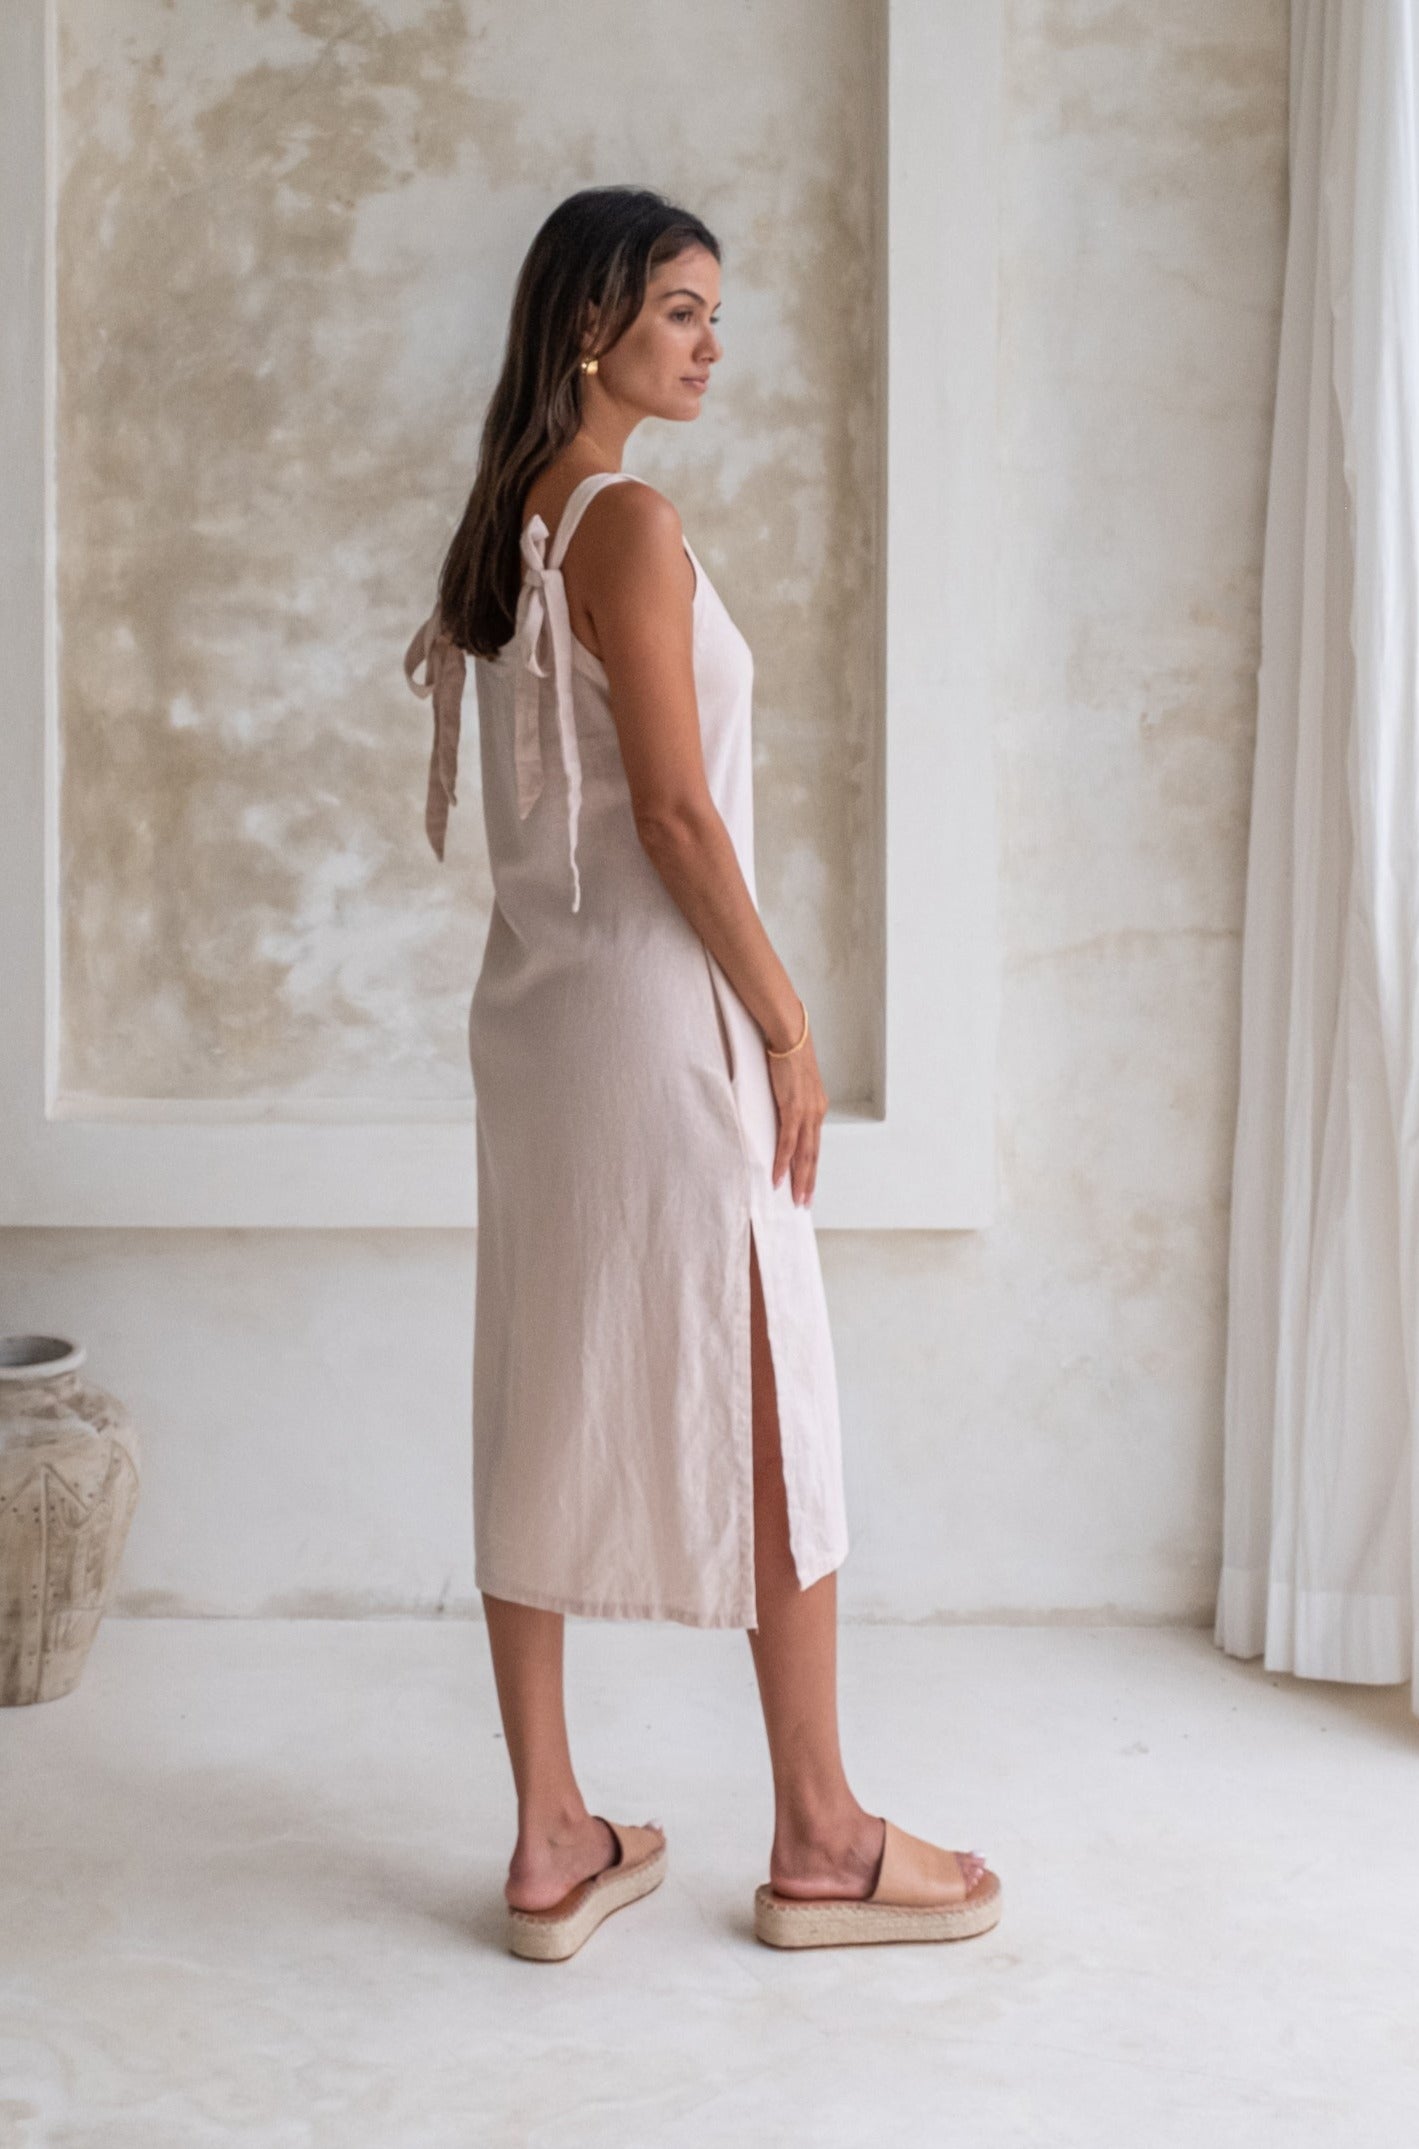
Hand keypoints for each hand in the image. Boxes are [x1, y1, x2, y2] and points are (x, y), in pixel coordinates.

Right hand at [765, 1026, 826, 1206]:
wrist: (789, 1035)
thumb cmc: (788, 1054)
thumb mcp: (794, 1083)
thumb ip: (792, 1101)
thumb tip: (783, 1114)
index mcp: (817, 1108)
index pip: (815, 1145)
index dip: (811, 1167)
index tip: (808, 1185)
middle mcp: (816, 1113)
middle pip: (813, 1155)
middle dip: (809, 1181)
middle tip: (805, 1203)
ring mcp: (806, 1112)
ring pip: (804, 1154)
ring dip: (799, 1179)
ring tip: (796, 1198)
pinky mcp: (792, 1108)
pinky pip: (787, 1142)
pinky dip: (782, 1162)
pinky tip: (777, 1177)